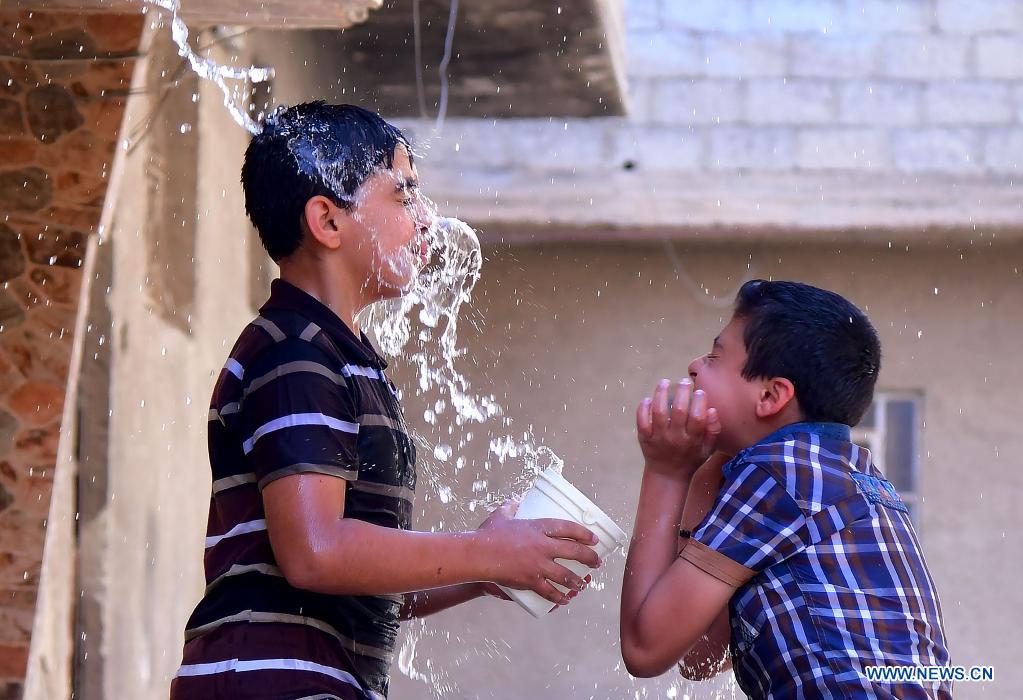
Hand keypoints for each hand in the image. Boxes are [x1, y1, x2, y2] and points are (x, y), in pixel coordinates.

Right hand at [475, 499, 600, 606]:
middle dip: (589, 558)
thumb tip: (516, 499)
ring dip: (578, 581)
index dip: (584, 533)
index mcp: (538, 527)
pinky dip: (559, 597)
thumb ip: (511, 506)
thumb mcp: (501, 515)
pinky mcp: (530, 580)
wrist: (478, 555)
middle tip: (596, 563)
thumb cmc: (487, 534)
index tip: (594, 539)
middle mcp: (543, 546)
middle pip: (574, 552)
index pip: (569, 528)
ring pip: (566, 575)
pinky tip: (565, 600)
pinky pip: (549, 591)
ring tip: (583, 584)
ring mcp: (538, 565)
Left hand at [636, 379, 720, 479]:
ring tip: (665, 382)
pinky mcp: (644, 438)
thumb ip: (713, 430)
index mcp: (693, 440)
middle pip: (679, 411)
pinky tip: (649, 398)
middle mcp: (675, 438)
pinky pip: (642, 420)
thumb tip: (712, 410)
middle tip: (684, 382)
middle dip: (682, 392)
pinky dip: (643, 408)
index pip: (697, 418)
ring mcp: (658, 438)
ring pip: (659, 412)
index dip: (699, 402)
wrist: (667, 475)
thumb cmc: (691, 459)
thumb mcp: (708, 449)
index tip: (699, 391)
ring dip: (661, 394)